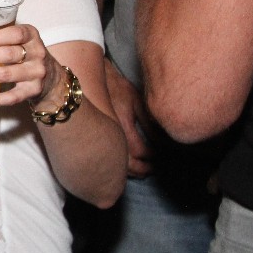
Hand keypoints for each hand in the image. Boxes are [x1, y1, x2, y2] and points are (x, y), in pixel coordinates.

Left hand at [0, 23, 61, 107]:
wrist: (52, 78)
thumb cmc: (26, 54)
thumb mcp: (21, 40)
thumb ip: (1, 37)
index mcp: (32, 36)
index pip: (15, 34)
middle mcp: (37, 54)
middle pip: (7, 55)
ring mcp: (36, 74)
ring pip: (5, 74)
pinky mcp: (32, 91)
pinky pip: (11, 97)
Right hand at [104, 57, 151, 176]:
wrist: (91, 81)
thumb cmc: (116, 89)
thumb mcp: (136, 101)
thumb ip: (149, 123)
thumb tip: (161, 142)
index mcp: (121, 124)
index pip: (139, 150)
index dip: (152, 156)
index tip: (160, 156)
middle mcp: (109, 135)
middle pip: (126, 164)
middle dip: (142, 169)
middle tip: (154, 169)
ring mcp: (99, 138)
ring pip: (114, 164)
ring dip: (130, 171)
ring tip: (143, 171)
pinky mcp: (94, 139)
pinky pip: (107, 159)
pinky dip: (118, 166)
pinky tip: (126, 166)